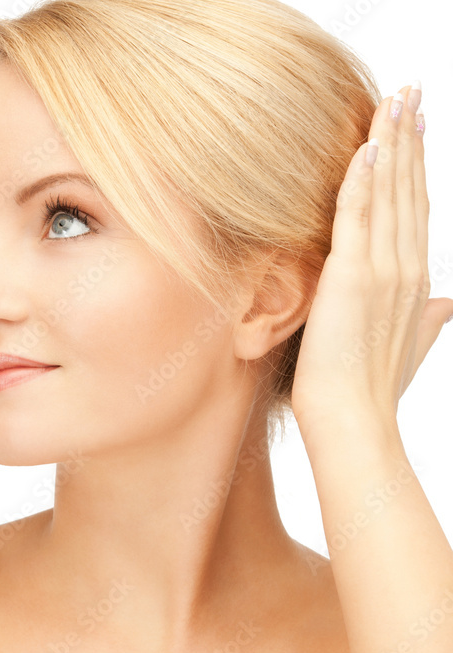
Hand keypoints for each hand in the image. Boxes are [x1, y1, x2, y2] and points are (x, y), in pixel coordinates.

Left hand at [291, 83, 452, 436]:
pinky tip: (366, 146)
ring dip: (391, 142)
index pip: (417, 207)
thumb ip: (431, 319)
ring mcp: (383, 270)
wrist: (353, 420)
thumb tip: (449, 305)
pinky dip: (362, 179)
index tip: (417, 124)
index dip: (418, 163)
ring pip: (390, 193)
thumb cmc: (374, 388)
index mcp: (415, 278)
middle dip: (411, 137)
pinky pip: (358, 216)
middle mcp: (407, 267)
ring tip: (395, 98)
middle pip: (410, 188)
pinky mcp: (353, 277)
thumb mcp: (411, 346)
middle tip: (411, 90)